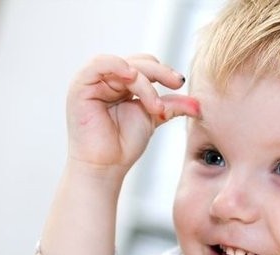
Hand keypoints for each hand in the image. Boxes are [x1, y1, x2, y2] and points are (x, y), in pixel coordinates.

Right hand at [66, 54, 199, 176]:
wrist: (106, 166)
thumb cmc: (125, 144)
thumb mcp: (153, 117)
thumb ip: (172, 106)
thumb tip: (199, 104)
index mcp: (123, 84)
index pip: (146, 65)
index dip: (164, 71)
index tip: (180, 84)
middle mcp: (108, 79)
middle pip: (138, 62)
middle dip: (159, 73)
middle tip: (176, 85)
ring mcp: (93, 81)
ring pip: (125, 66)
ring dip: (144, 82)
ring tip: (153, 105)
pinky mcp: (81, 86)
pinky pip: (99, 65)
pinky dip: (117, 66)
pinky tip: (131, 77)